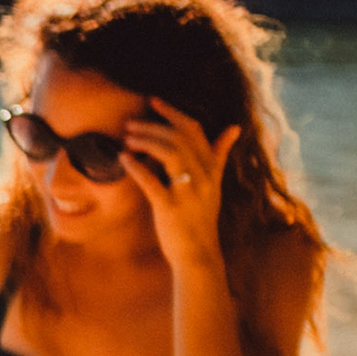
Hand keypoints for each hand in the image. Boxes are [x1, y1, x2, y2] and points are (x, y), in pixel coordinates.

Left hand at [123, 99, 238, 270]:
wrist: (199, 253)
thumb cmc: (201, 217)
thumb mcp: (214, 183)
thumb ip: (218, 154)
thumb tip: (233, 128)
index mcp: (211, 168)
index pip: (194, 130)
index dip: (173, 112)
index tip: (153, 101)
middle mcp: (204, 176)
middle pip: (180, 137)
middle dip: (153, 125)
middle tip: (130, 123)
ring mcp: (189, 191)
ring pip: (170, 153)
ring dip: (145, 141)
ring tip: (127, 138)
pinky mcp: (171, 208)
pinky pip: (153, 182)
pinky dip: (137, 167)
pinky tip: (123, 159)